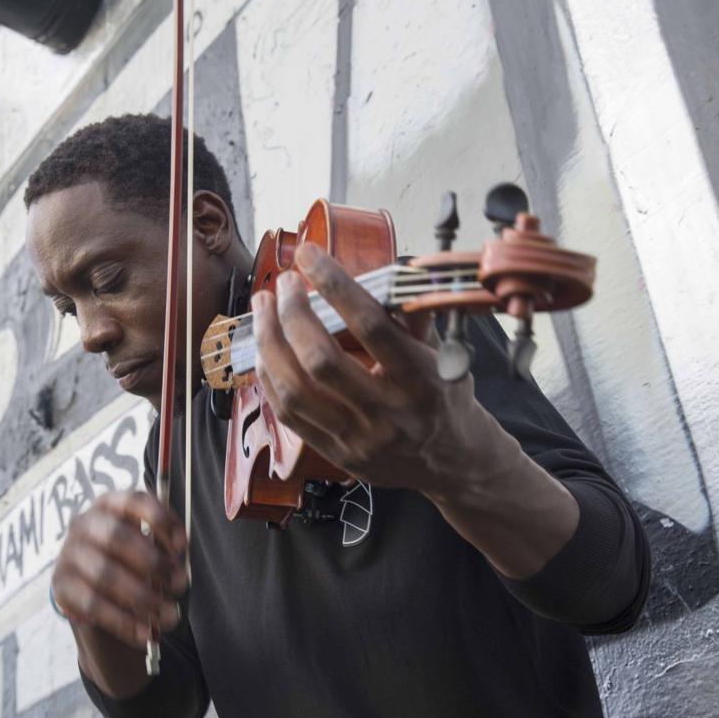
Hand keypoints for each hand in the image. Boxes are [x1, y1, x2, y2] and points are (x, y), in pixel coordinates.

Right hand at [51, 490, 187, 650]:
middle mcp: (84, 523)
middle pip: (117, 536)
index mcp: (111, 505)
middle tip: (180, 585)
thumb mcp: (150, 553)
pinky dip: (124, 622)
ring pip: (105, 575)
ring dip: (143, 598)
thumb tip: (179, 564)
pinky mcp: (60, 586)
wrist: (98, 605)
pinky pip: (93, 605)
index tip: (182, 547)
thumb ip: (164, 550)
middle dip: (154, 563)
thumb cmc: (131, 568)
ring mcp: (67, 554)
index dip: (160, 520)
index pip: (134, 500)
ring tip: (170, 615)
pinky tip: (146, 633)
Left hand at [252, 242, 493, 495]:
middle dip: (293, 312)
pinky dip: (269, 375)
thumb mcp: (445, 354)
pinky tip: (265, 348)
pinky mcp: (336, 454)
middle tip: (286, 284)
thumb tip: (389, 269)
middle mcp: (388, 413)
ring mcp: (359, 438)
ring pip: (295, 389)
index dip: (335, 284)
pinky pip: (288, 414)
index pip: (371, 325)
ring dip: (269, 342)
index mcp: (421, 380)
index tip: (310, 255)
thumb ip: (412, 316)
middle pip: (321, 359)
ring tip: (264, 308)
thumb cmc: (445, 399)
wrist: (453, 462)